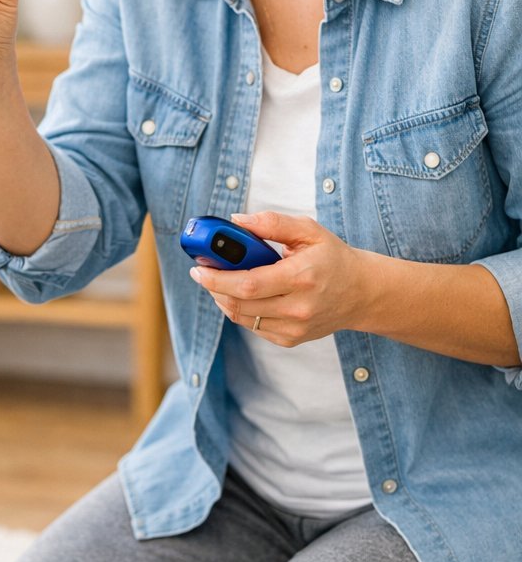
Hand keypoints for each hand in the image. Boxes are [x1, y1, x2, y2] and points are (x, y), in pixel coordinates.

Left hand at [189, 211, 368, 345]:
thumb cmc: (333, 258)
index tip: (199, 267)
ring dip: (223, 298)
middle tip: (203, 272)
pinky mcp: (290, 339)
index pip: (248, 284)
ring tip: (220, 281)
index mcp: (302, 277)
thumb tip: (236, 221)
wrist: (362, 293)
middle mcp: (298, 308)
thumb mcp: (308, 231)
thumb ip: (272, 223)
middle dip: (214, 287)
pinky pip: (253, 327)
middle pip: (239, 303)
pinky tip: (241, 295)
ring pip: (242, 318)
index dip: (217, 278)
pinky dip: (240, 310)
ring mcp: (294, 328)